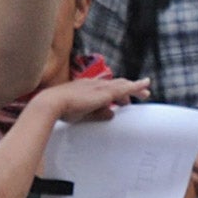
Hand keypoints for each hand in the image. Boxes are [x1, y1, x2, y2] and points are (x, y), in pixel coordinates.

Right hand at [34, 74, 149, 123]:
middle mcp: (93, 83)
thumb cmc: (61, 109)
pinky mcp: (105, 92)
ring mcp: (99, 86)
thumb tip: (112, 113)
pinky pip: (125, 87)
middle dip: (128, 88)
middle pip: (115, 83)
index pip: (104, 87)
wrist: (52, 102)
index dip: (114, 91)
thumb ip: (98, 114)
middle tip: (141, 93)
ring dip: (134, 88)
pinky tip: (145, 86)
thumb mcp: (82, 113)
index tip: (121, 97)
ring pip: (121, 84)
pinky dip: (136, 86)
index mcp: (85, 86)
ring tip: (146, 92)